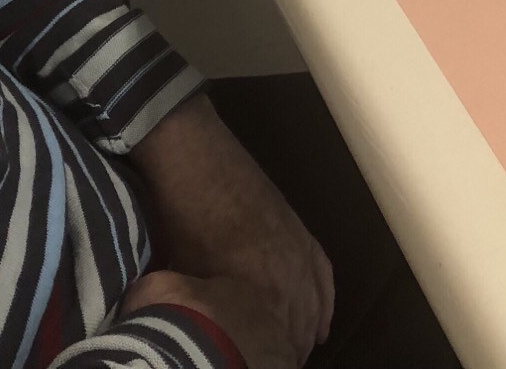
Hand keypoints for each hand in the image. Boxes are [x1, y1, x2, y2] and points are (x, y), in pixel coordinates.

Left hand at [129, 95, 332, 362]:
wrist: (192, 156)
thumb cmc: (182, 220)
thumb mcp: (187, 277)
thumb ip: (207, 309)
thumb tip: (202, 332)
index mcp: (265, 288)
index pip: (279, 341)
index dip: (270, 356)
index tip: (256, 363)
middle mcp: (293, 272)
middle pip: (300, 328)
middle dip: (287, 347)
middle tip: (272, 361)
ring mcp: (299, 247)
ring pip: (315, 303)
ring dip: (305, 329)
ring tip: (293, 351)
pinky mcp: (298, 229)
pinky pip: (322, 275)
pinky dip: (323, 300)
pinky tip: (321, 323)